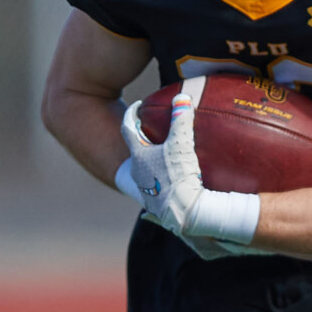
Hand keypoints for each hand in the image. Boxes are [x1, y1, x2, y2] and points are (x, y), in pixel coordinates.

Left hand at [120, 82, 260, 253]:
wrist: (184, 214)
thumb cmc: (178, 178)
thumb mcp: (181, 145)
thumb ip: (181, 120)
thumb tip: (183, 97)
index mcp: (139, 157)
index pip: (127, 128)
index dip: (131, 114)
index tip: (137, 105)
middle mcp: (138, 174)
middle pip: (135, 151)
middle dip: (142, 140)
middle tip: (151, 129)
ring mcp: (146, 191)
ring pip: (145, 171)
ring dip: (152, 162)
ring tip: (166, 156)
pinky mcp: (157, 205)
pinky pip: (157, 187)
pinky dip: (163, 180)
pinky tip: (176, 183)